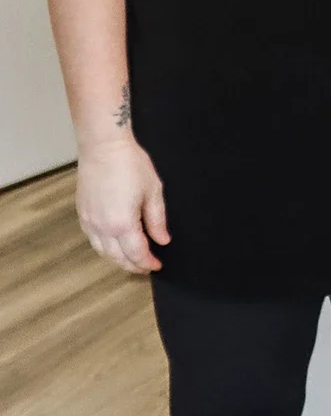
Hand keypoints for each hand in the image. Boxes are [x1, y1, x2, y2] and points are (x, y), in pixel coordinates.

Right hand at [75, 136, 167, 274]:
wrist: (103, 148)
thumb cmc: (130, 164)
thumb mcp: (153, 191)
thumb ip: (157, 219)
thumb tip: (162, 239)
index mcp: (122, 223)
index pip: (136, 253)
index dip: (148, 262)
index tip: (157, 265)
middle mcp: (102, 227)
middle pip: (117, 257)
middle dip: (133, 265)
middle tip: (146, 267)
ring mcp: (89, 222)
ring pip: (103, 251)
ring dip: (118, 259)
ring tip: (132, 260)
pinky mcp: (83, 215)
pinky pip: (94, 240)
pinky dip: (105, 248)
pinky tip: (115, 245)